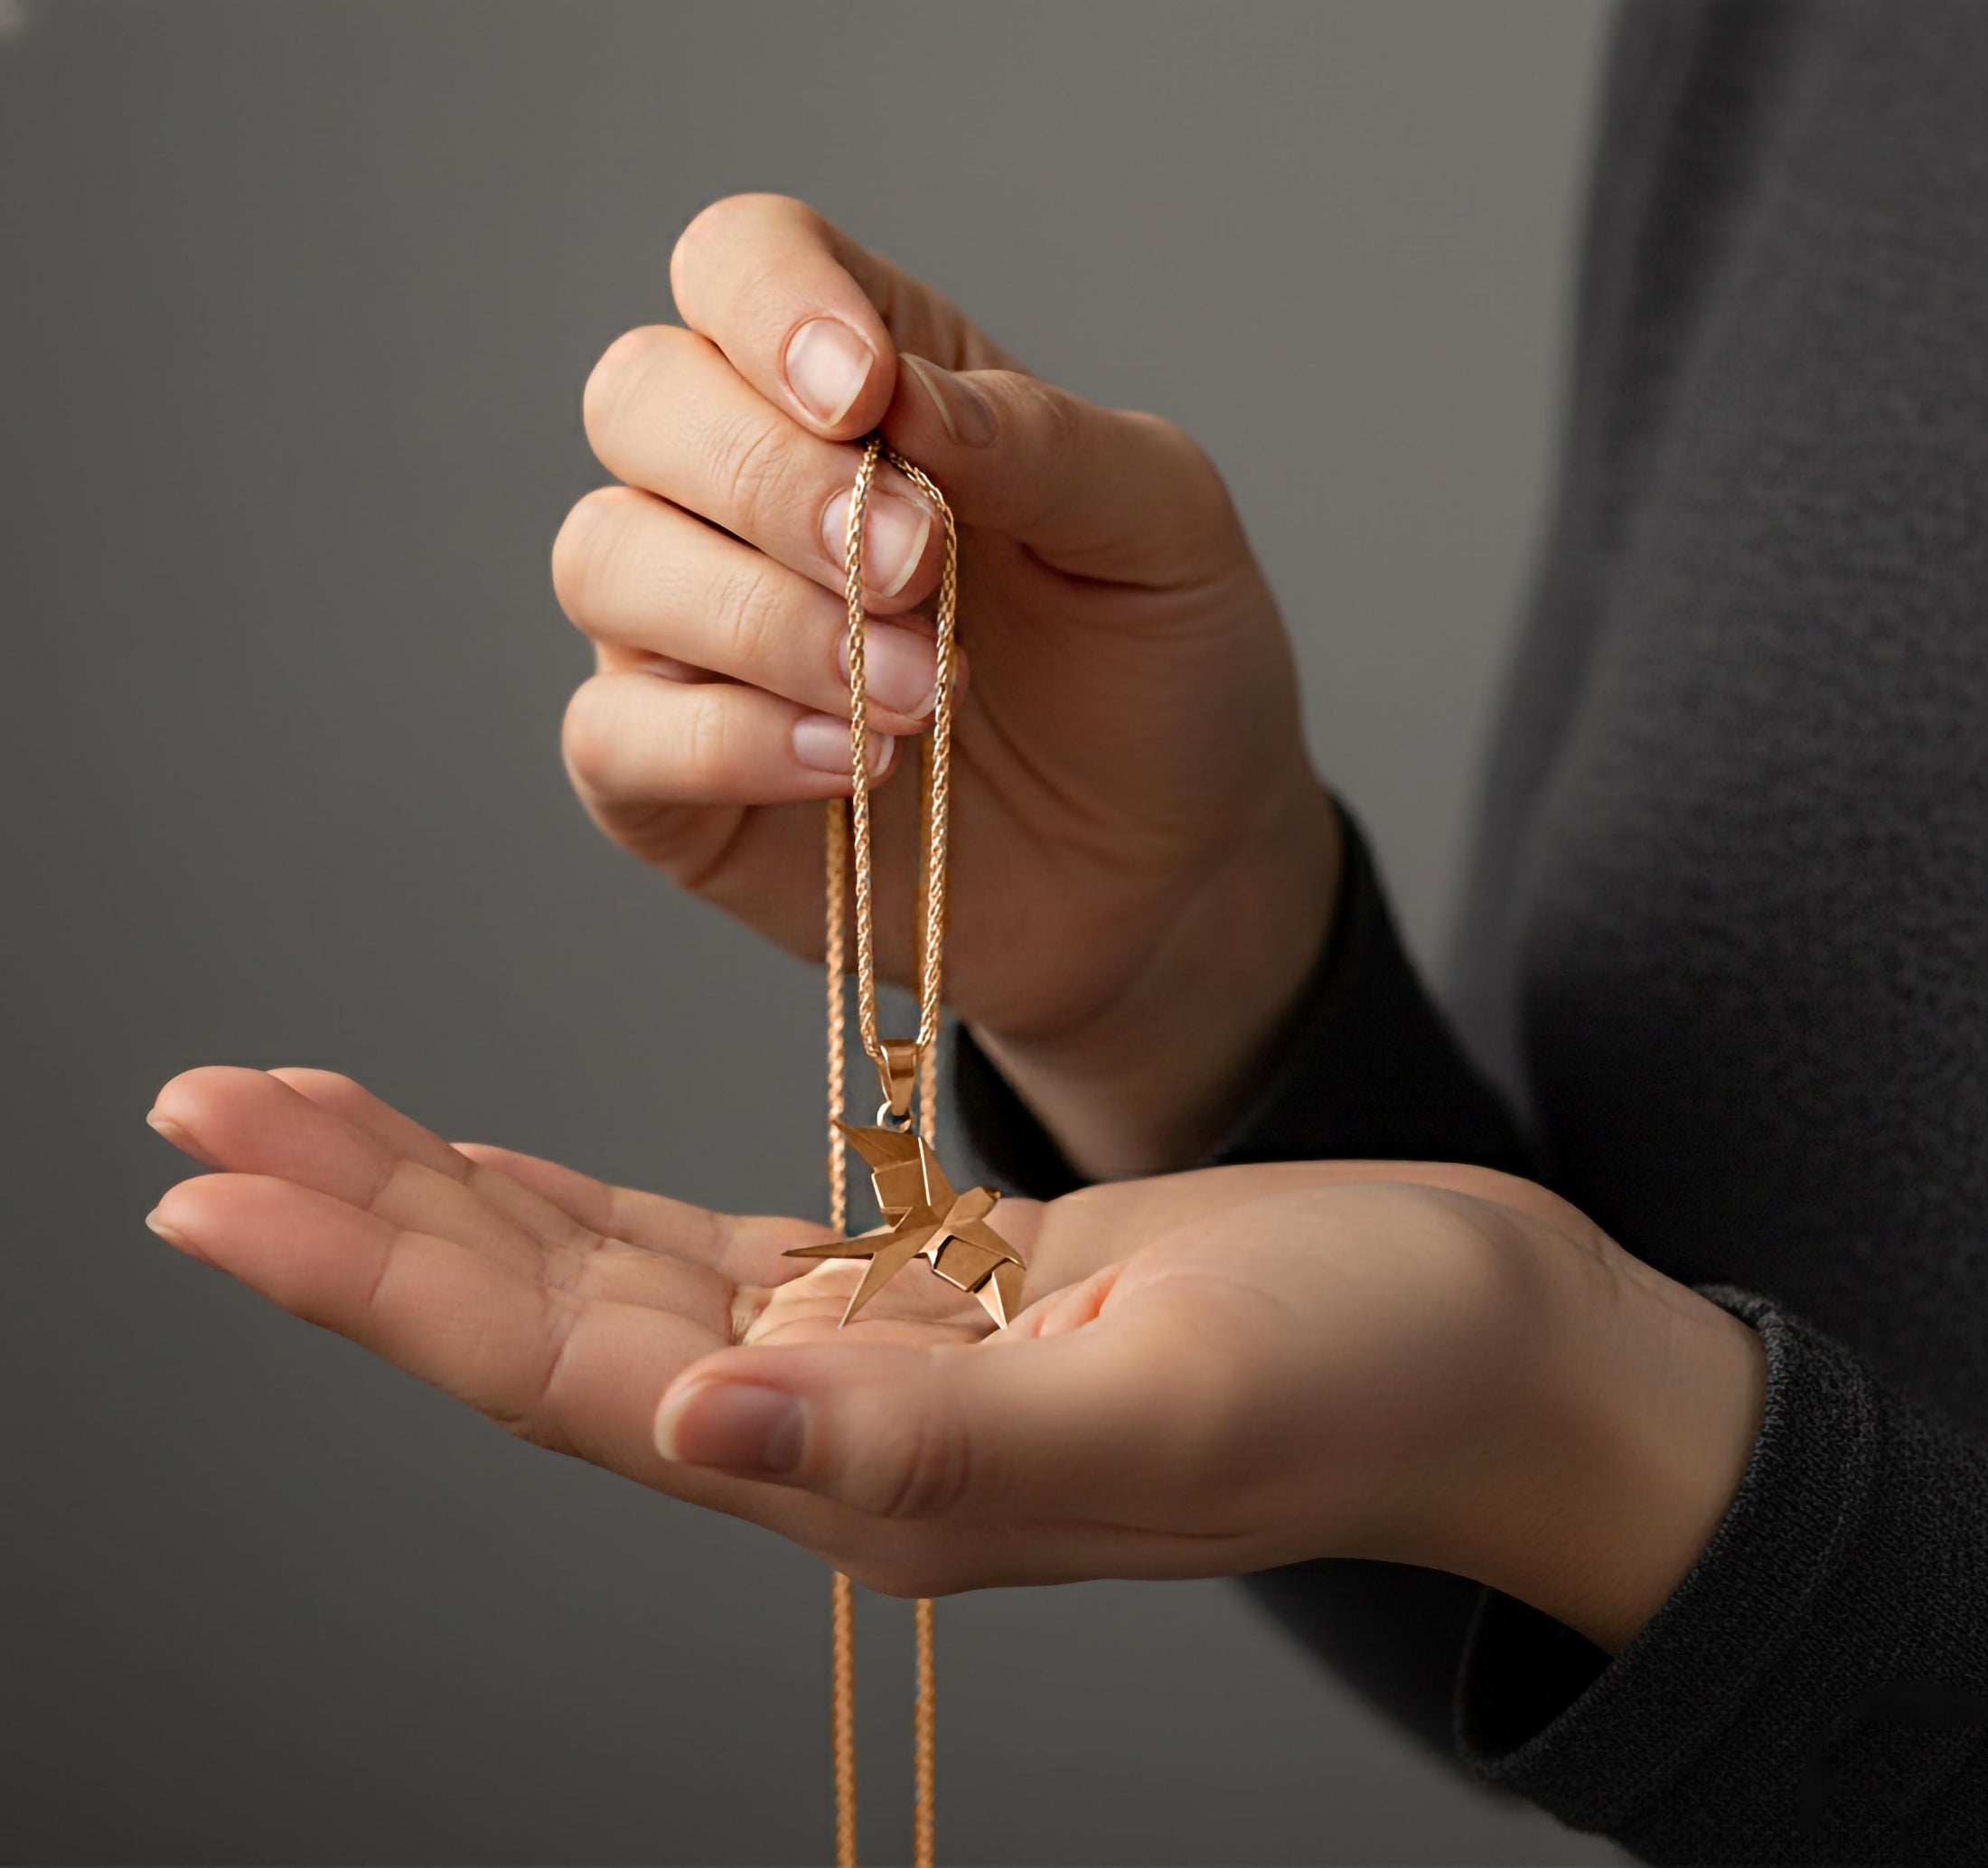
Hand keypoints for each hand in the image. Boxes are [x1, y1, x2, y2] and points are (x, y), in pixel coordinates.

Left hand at [147, 1068, 1762, 1650]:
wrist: (1479, 1347)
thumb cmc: (1367, 1371)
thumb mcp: (1168, 1405)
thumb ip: (928, 1449)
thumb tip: (697, 1431)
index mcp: (870, 1484)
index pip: (570, 1375)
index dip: (383, 1287)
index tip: (219, 1189)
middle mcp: (837, 1441)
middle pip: (546, 1324)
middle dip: (363, 1222)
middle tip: (200, 1114)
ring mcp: (875, 1370)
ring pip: (601, 1283)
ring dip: (443, 1201)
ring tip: (298, 1118)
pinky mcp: (929, 1299)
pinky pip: (701, 1252)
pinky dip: (579, 1198)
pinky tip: (496, 1169)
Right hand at [554, 194, 1338, 1175]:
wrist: (1173, 870)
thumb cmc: (1163, 673)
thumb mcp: (1161, 527)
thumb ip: (1036, 437)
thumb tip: (895, 395)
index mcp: (866, 386)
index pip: (738, 264)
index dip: (771, 307)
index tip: (864, 396)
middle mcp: (750, 492)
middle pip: (640, 398)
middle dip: (771, 482)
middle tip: (923, 570)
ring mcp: (697, 635)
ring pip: (606, 561)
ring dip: (769, 623)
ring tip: (926, 691)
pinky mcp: (674, 779)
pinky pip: (613, 730)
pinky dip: (728, 742)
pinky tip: (853, 768)